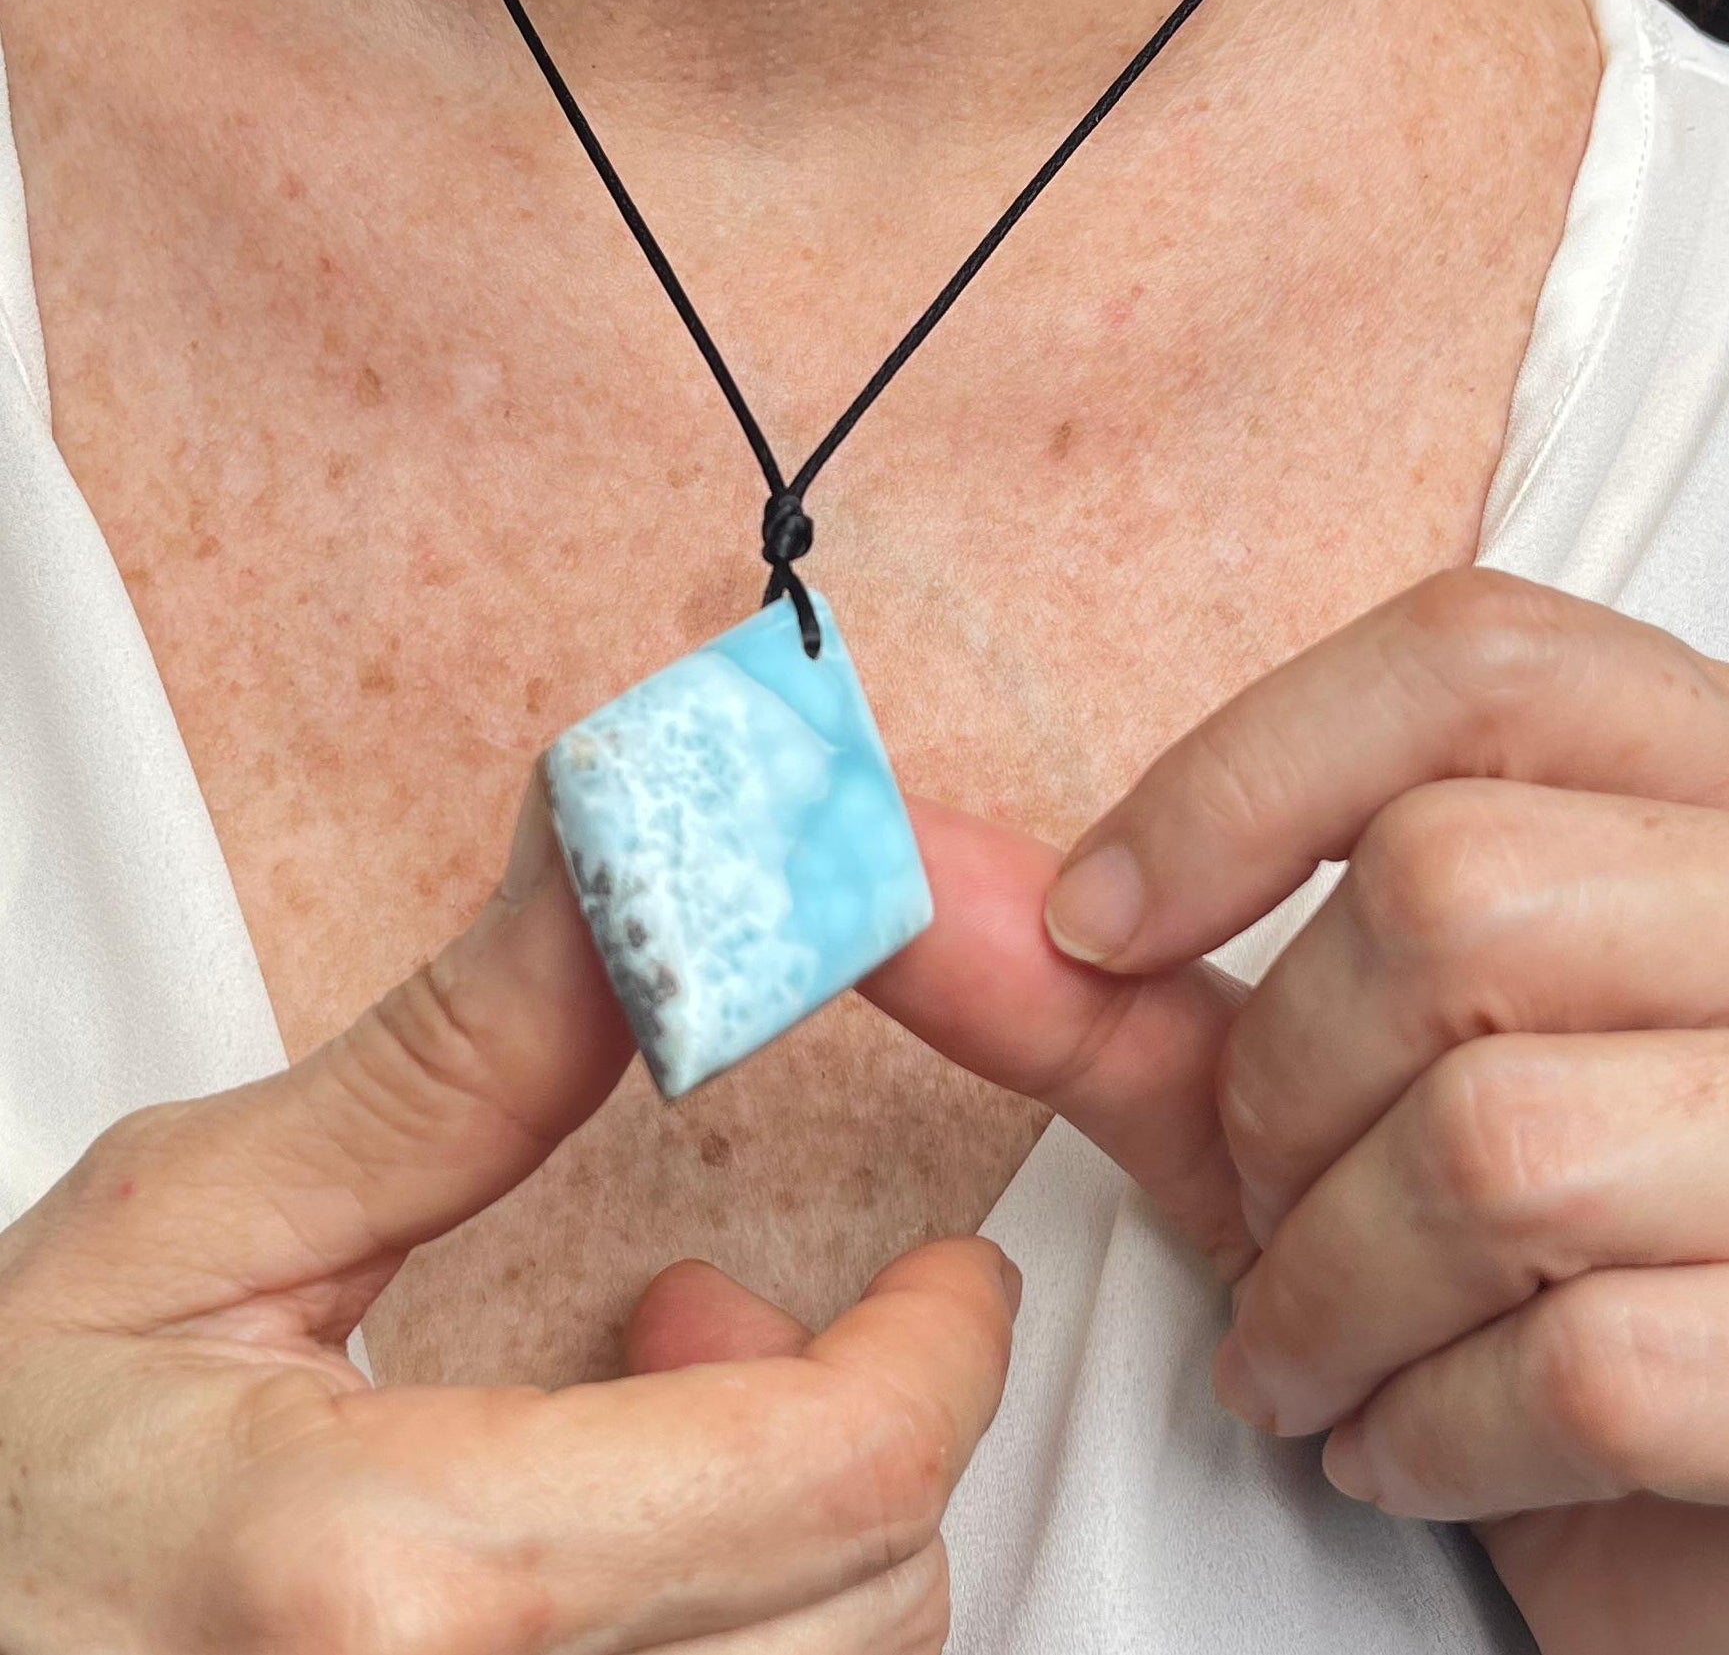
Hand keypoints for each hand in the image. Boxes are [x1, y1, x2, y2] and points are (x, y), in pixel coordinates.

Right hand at [0, 781, 1016, 1653]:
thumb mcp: (183, 1233)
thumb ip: (448, 1069)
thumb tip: (622, 873)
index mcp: (392, 1582)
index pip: (831, 1477)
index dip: (938, 1352)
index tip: (946, 1278)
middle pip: (861, 1608)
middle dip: (855, 1436)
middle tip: (710, 1321)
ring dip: (789, 1556)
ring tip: (623, 1432)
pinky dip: (725, 1647)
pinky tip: (587, 1571)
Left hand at [871, 570, 1728, 1653]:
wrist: (1693, 1485)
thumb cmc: (1511, 1251)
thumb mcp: (1316, 1091)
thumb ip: (1122, 991)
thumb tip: (900, 881)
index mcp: (1697, 788)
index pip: (1474, 659)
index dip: (1243, 776)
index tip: (1099, 922)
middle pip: (1453, 891)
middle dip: (1280, 1086)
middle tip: (1264, 1200)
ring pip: (1495, 1136)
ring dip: (1327, 1284)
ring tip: (1316, 1343)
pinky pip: (1579, 1363)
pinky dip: (1426, 1429)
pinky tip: (1407, 1436)